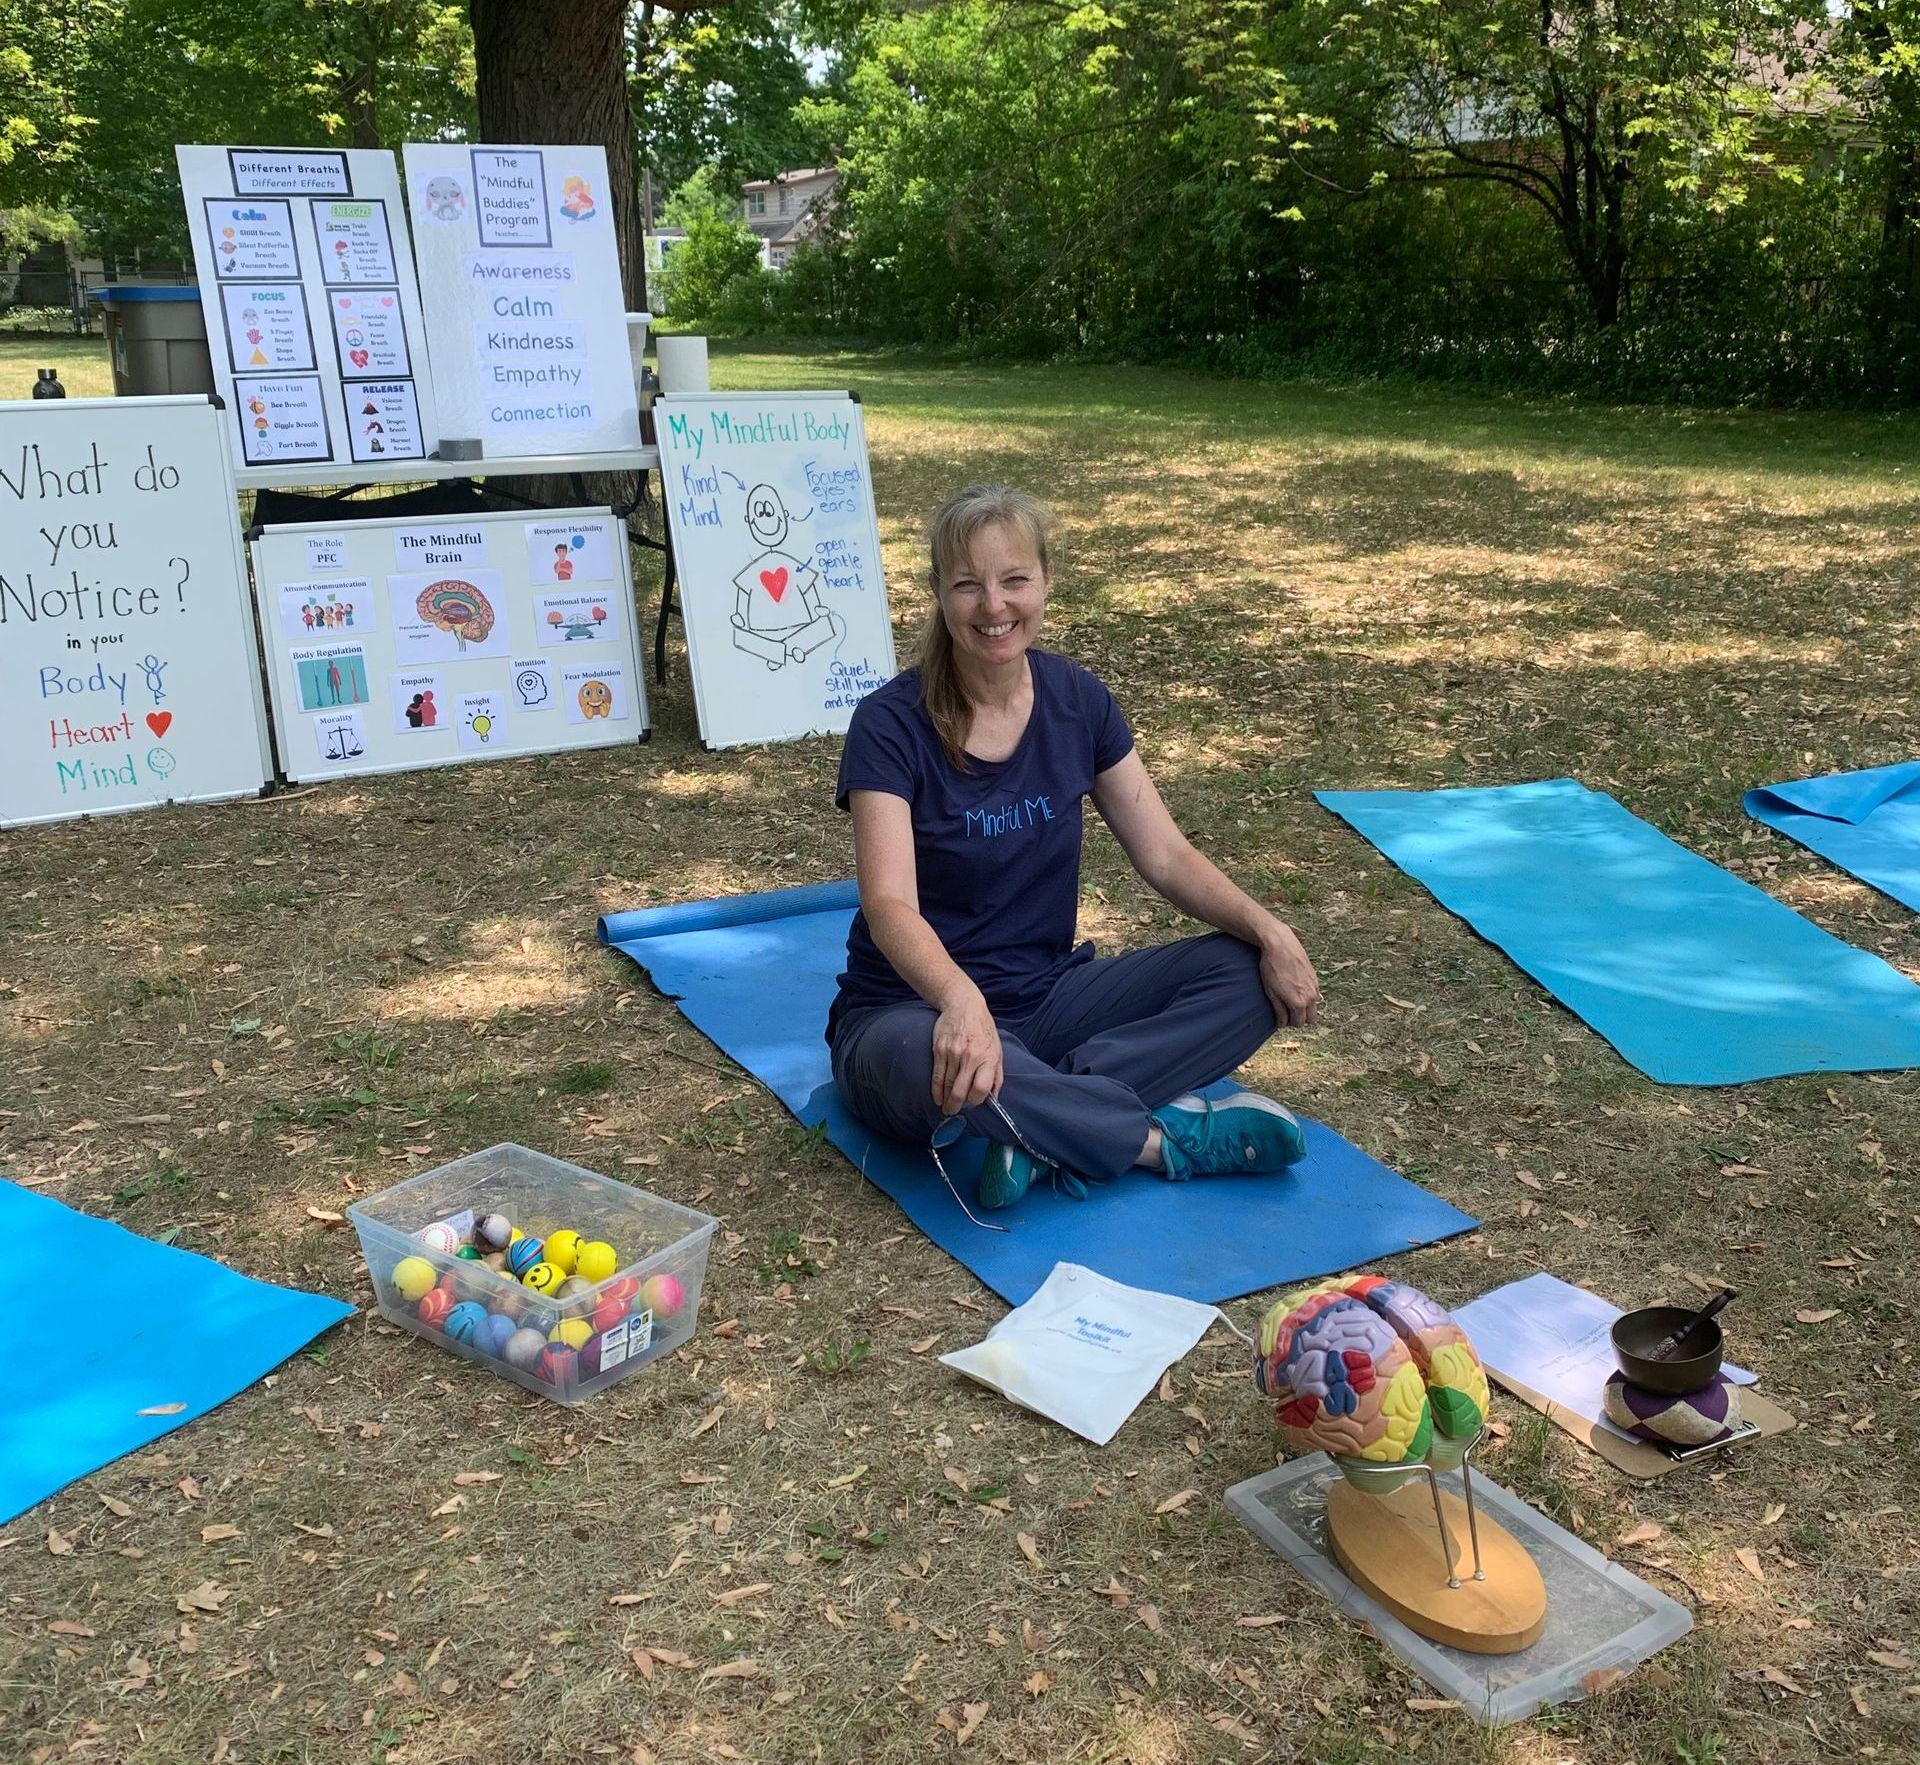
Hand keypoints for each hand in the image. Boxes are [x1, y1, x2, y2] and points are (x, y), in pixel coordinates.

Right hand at [931, 988, 1002, 1113]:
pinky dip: (936, 1090)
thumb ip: (996, 1075)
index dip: (977, 1100)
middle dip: (956, 1106)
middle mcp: (970, 1057)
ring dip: (946, 1100)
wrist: (963, 1006)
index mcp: (988, 1058)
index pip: (982, 1088)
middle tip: (954, 1112)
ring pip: (948, 1085)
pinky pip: (937, 1075)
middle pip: (961, 1090)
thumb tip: (994, 1097)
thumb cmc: (983, 1030)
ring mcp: (953, 1053)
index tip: (974, 1102)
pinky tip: (937, 1098)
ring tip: (946, 1108)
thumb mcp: (997, 1050)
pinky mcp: (940, 1050)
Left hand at [1259, 924, 1321, 1028]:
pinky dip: (1308, 997)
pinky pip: (1315, 995)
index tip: (1280, 1018)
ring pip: (1314, 1007)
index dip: (1288, 1022)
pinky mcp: (1315, 978)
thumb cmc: (1272, 967)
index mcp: (1299, 1003)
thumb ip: (1279, 1010)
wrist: (1280, 945)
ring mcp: (1315, 987)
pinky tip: (1296, 989)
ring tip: (1291, 1000)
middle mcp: (1310, 997)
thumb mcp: (1271, 992)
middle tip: (1287, 1011)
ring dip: (1305, 1009)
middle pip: (1310, 1019)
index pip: (1298, 1023)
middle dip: (1299, 1018)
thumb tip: (1282, 1024)